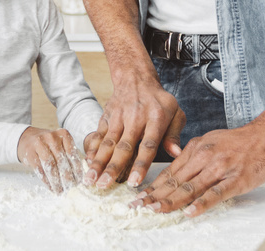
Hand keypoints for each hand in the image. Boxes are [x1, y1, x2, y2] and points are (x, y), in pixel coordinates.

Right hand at [18, 127, 82, 193]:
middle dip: (67, 177)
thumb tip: (80, 177)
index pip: (72, 154)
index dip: (76, 169)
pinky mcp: (30, 153)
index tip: (79, 181)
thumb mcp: (61, 144)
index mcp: (63, 134)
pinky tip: (51, 187)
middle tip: (71, 188)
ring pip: (50, 166)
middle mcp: (52, 137)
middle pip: (61, 160)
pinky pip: (40, 170)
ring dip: (56, 181)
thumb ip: (70, 156)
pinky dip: (47, 181)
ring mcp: (39, 144)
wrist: (27, 139)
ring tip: (60, 190)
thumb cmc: (49, 145)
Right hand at [83, 72, 185, 189]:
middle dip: (112, 168)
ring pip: (108, 142)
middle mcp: (136, 118)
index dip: (140, 164)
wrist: (136, 79)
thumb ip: (174, 134)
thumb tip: (177, 153)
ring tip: (90, 179)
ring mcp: (119, 117)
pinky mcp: (107, 116)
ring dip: (98, 162)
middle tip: (103, 186)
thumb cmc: (159, 101)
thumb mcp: (175, 113)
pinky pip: (98, 134)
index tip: (134, 182)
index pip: (148, 145)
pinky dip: (92, 149)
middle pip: (123, 146)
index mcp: (156, 118)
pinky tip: (87, 163)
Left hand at [130, 119, 264, 216]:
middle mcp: (204, 158)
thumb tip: (176, 170)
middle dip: (154, 195)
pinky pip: (215, 193)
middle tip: (137, 207)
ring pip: (190, 187)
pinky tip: (190, 212)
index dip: (153, 186)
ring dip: (170, 201)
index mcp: (196, 149)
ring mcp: (219, 169)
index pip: (169, 172)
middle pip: (175, 181)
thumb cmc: (240, 141)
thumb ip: (193, 156)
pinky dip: (201, 204)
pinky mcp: (235, 180)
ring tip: (155, 210)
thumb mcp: (210, 142)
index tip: (139, 196)